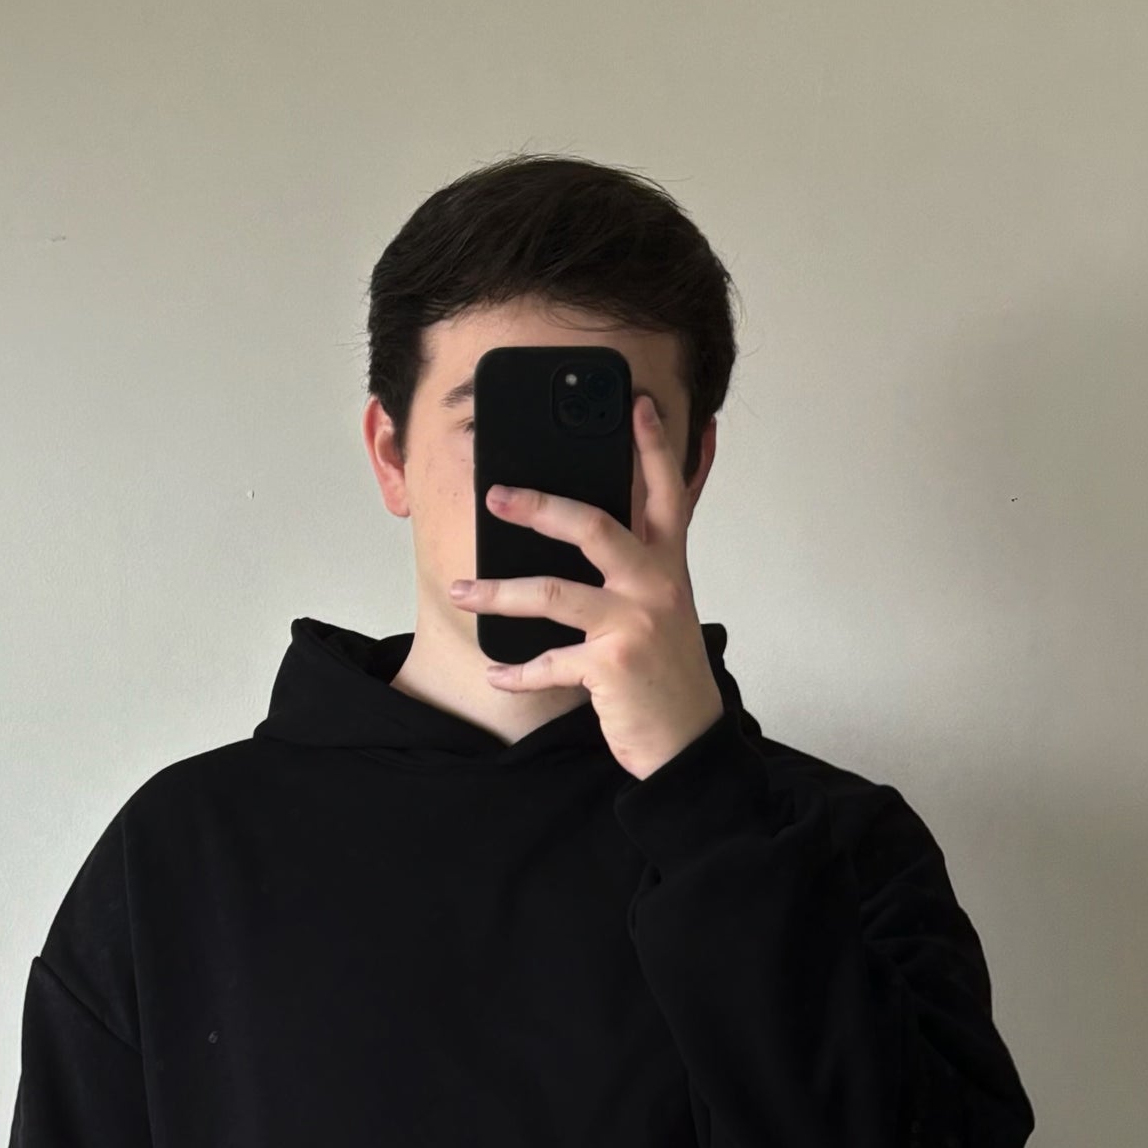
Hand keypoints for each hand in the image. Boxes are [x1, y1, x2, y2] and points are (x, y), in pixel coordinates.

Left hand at [448, 391, 724, 780]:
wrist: (687, 743)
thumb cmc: (668, 673)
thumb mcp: (667, 608)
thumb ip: (644, 564)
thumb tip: (604, 529)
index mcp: (668, 565)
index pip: (667, 491)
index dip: (653, 446)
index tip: (636, 404)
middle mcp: (655, 585)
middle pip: (595, 526)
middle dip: (540, 507)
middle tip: (496, 495)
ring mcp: (634, 624)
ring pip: (555, 592)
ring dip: (499, 592)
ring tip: (460, 590)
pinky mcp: (611, 666)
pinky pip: (550, 662)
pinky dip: (516, 671)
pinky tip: (494, 672)